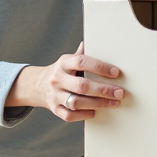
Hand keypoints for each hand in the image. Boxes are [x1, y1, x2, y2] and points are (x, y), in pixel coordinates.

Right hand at [6, 42, 124, 121]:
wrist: (37, 85)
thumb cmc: (61, 72)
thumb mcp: (68, 60)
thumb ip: (82, 55)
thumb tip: (95, 41)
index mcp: (63, 63)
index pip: (82, 62)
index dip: (100, 67)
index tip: (116, 72)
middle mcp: (58, 79)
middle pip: (82, 86)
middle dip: (103, 90)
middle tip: (120, 93)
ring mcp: (55, 95)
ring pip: (76, 102)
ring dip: (98, 104)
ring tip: (113, 103)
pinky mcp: (54, 109)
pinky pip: (69, 115)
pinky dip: (83, 115)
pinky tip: (94, 112)